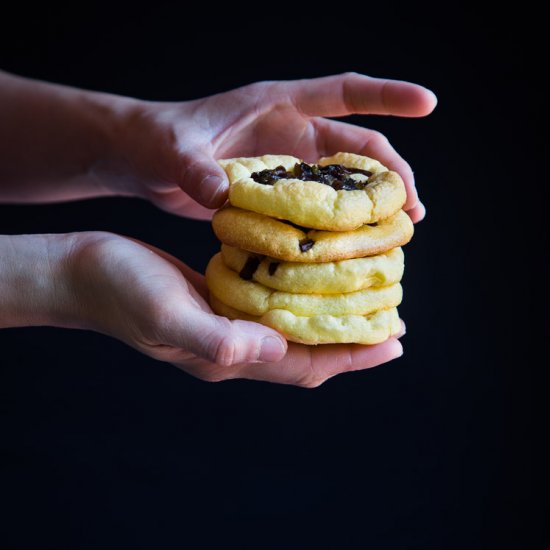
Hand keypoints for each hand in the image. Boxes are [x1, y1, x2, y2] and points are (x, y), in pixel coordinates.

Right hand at [68, 232, 403, 386]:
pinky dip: (301, 296)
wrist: (84, 271)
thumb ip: (215, 339)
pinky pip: (272, 305)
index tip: (394, 341)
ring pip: (294, 328)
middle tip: (394, 322)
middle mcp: (235, 347)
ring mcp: (228, 324)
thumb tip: (271, 348)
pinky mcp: (219, 301)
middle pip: (308, 351)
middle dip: (353, 342)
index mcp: (228, 356)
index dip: (352, 357)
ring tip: (365, 300)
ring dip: (331, 318)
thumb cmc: (119, 290)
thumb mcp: (164, 312)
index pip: (305, 365)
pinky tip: (312, 278)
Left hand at [109, 73, 435, 221]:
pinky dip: (333, 225)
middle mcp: (290, 132)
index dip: (388, 94)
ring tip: (391, 235)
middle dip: (389, 175)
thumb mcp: (174, 149)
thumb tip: (221, 194)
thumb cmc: (156, 139)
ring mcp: (285, 164)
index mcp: (277, 105)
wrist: (143, 159)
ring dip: (367, 207)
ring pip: (341, 184)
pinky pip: (315, 208)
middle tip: (411, 212)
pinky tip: (344, 249)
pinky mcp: (275, 192)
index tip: (429, 103)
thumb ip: (195, 168)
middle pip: (357, 148)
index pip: (344, 91)